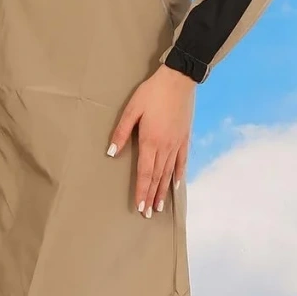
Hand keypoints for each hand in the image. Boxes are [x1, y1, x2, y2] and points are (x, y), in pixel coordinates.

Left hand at [106, 65, 195, 215]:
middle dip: (151, 197)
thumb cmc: (152, 93)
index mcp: (150, 141)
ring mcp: (176, 144)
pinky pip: (182, 162)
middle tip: (148, 214)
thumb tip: (111, 153)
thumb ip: (121, 132)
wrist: (178, 80)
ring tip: (160, 207)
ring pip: (169, 173)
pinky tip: (176, 186)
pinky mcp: (184, 138)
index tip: (139, 207)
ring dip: (163, 191)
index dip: (141, 191)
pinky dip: (179, 175)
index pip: (144, 173)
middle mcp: (164, 147)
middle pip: (157, 177)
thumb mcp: (132, 109)